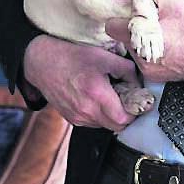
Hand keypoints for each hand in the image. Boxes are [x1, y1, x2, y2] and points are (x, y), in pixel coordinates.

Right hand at [23, 34, 137, 130]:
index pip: (124, 119)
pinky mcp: (71, 119)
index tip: (138, 101)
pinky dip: (100, 114)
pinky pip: (93, 122)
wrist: (44, 62)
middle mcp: (86, 110)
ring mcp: (77, 117)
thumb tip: (139, 84)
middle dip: (126, 114)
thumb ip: (127, 71)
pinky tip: (97, 98)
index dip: (135, 111)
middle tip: (127, 98)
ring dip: (112, 115)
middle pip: (116, 126)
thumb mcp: (105, 57)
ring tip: (110, 95)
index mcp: (96, 94)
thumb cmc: (74, 57)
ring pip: (105, 125)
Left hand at [105, 0, 183, 84]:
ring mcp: (145, 68)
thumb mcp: (175, 2)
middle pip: (123, 37)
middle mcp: (138, 56)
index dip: (122, 16)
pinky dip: (151, 51)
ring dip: (143, 39)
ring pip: (133, 48)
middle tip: (154, 22)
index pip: (111, 26)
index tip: (135, 12)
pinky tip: (167, 46)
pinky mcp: (152, 76)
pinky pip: (143, 59)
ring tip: (163, 34)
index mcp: (140, 37)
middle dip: (134, 27)